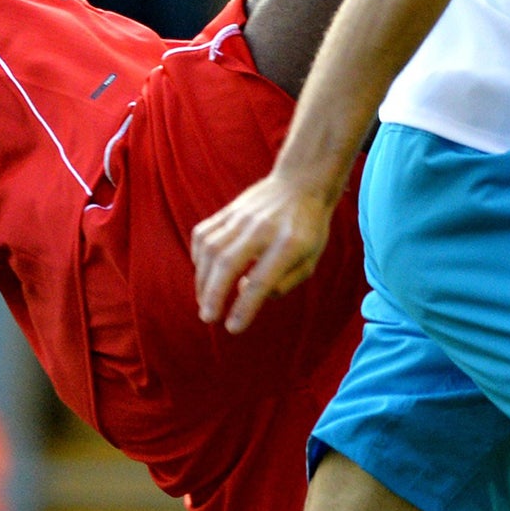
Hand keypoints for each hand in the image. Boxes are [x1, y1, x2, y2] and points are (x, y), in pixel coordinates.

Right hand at [191, 170, 335, 332]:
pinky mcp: (229, 209)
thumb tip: (245, 293)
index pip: (262, 280)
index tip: (233, 328)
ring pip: (211, 249)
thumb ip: (283, 283)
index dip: (245, 307)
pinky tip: (204, 273)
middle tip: (208, 318)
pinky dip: (198, 257)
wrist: (302, 182)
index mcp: (289, 244)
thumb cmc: (308, 229)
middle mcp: (262, 228)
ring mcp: (242, 216)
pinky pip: (203, 234)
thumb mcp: (310, 260)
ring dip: (202, 280)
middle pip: (228, 263)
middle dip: (213, 295)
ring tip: (204, 301)